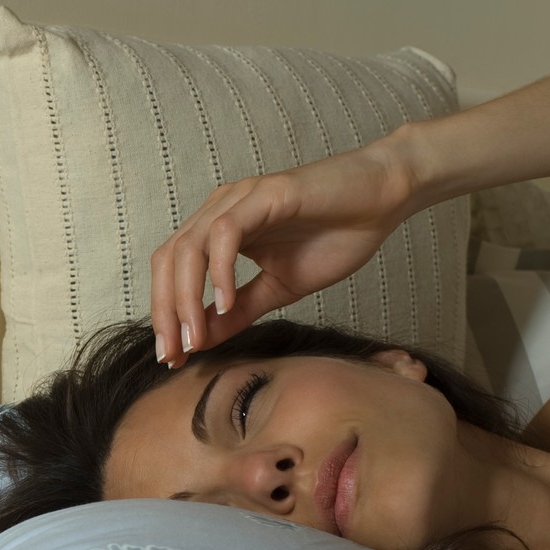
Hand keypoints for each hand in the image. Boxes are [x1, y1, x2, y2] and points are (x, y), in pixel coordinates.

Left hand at [151, 140, 415, 362]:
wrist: (383, 199)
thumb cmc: (336, 236)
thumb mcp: (278, 287)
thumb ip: (238, 312)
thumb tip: (200, 341)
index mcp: (217, 231)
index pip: (171, 272)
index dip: (165, 314)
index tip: (172, 356)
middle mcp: (220, 210)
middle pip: (168, 260)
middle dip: (165, 311)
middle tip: (173, 354)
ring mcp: (240, 199)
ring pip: (189, 248)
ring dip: (186, 297)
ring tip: (195, 338)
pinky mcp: (266, 194)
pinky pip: (226, 233)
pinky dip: (219, 271)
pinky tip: (225, 303)